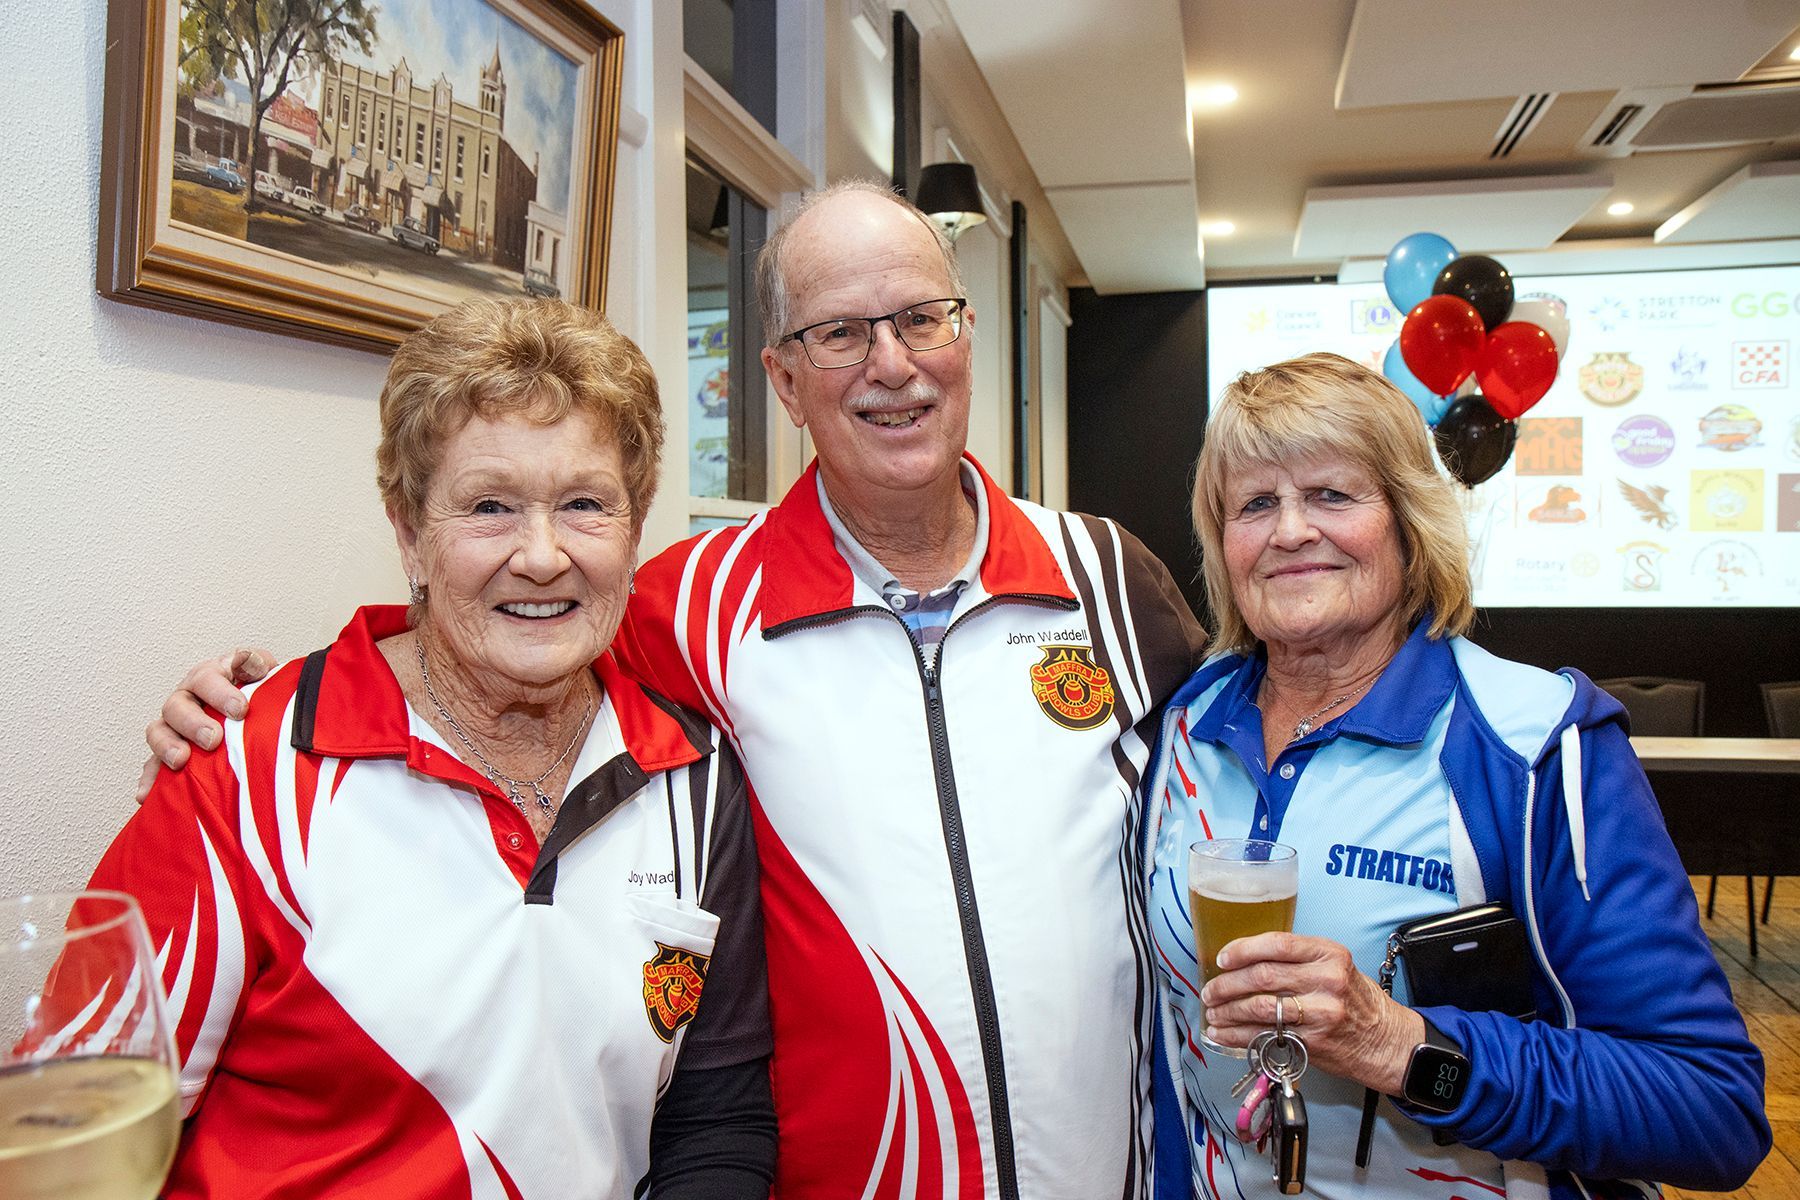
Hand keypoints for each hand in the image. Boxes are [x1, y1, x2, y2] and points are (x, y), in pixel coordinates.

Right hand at [135, 648, 276, 801]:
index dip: (221, 692)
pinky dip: (151, 778)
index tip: (240, 709)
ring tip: (180, 760)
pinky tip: (148, 793)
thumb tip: (257, 669)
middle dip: (194, 722)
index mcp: (211, 676)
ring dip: (167, 746)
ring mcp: (175, 724)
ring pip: (159, 731)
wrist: (253, 712)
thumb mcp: (265, 674)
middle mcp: (188, 697)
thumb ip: (261, 668)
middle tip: (213, 738)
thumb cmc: (257, 691)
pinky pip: (153, 764)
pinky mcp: (169, 750)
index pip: (209, 678)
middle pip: (178, 705)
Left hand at [1200, 931, 1423, 1096]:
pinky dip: (1238, 1035)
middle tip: (1211, 990)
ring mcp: (1320, 1013)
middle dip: (1227, 984)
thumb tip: (1245, 959)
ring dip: (1228, 1011)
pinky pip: (1266, 1035)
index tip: (1222, 958)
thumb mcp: (1336, 967)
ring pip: (1259, 1007)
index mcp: (1329, 954)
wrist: (1386, 1040)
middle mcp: (1326, 980)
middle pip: (1263, 976)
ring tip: (1213, 1013)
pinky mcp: (1313, 1041)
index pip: (1278, 944)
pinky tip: (1224, 1034)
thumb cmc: (1356, 1001)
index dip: (1243, 949)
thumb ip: (1298, 960)